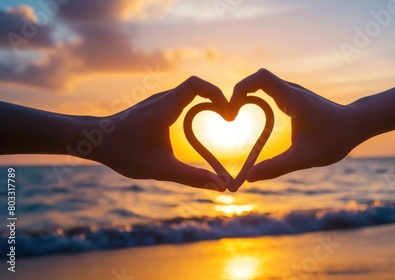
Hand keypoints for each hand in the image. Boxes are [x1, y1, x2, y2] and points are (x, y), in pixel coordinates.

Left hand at [95, 76, 228, 190]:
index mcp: (164, 108)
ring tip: (221, 119)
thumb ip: (192, 177)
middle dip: (218, 99)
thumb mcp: (160, 169)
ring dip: (208, 101)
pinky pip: (182, 98)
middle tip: (229, 118)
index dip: (217, 93)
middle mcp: (162, 99)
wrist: (94, 140)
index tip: (228, 112)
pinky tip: (200, 125)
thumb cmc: (123, 152)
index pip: (196, 85)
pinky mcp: (155, 106)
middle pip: (197, 86)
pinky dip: (197, 105)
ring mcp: (158, 100)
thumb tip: (220, 185)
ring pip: (189, 91)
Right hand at [231, 69, 363, 182]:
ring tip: (236, 116)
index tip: (232, 109)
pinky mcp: (294, 98)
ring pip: (263, 84)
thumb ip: (276, 167)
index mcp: (293, 99)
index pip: (261, 78)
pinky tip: (253, 118)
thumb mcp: (305, 158)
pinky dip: (256, 100)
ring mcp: (293, 93)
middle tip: (230, 116)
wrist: (358, 124)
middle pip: (257, 79)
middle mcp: (292, 91)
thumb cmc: (336, 138)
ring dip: (246, 96)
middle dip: (238, 94)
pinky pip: (269, 91)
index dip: (241, 88)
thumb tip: (249, 177)